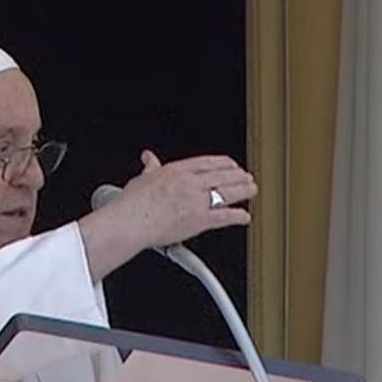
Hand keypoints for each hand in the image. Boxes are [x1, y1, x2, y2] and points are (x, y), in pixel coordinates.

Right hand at [77, 150, 257, 277]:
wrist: (129, 223)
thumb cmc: (132, 204)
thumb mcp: (142, 178)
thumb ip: (151, 168)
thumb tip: (149, 158)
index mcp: (177, 171)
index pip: (208, 162)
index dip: (224, 163)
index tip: (231, 165)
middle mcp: (190, 184)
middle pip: (222, 176)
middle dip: (238, 176)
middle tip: (247, 178)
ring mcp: (197, 202)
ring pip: (228, 193)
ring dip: (244, 191)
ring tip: (252, 190)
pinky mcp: (200, 221)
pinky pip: (225, 217)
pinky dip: (238, 216)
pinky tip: (245, 216)